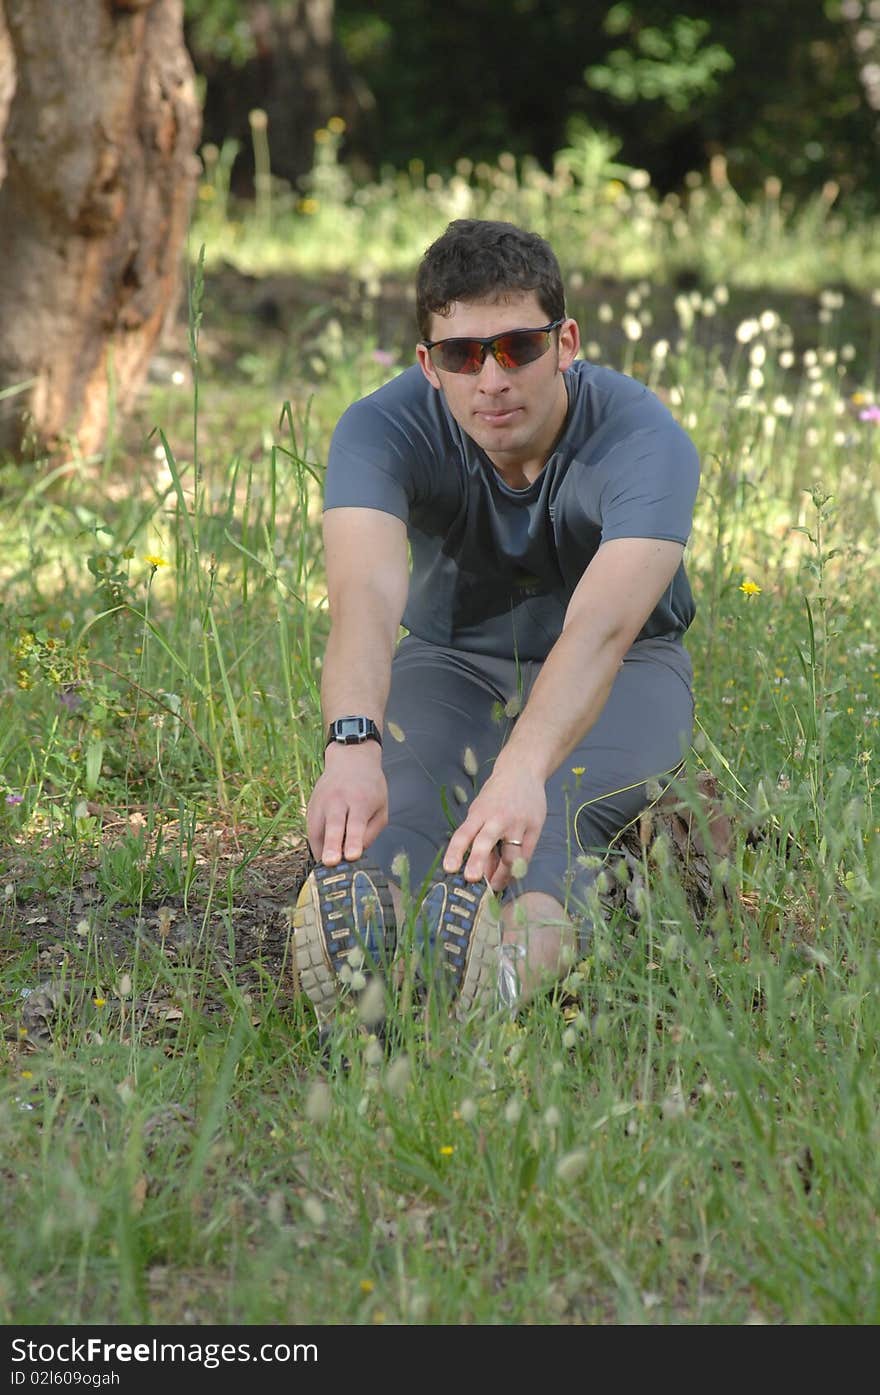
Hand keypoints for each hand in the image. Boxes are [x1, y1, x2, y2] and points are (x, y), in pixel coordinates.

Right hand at [306, 743, 387, 865]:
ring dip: (321, 850)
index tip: (352, 856)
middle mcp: (338, 800)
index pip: (356, 824)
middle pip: (333, 825)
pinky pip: (312, 831)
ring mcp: (321, 802)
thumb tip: (354, 855)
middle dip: (331, 845)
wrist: (350, 760)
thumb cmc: (370, 789)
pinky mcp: (310, 807)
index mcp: (360, 800)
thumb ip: (371, 832)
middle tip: (330, 863)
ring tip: (327, 865)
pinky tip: (325, 854)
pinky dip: (317, 845)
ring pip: (317, 830)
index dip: (353, 841)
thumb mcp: (381, 808)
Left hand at [443, 762, 546, 892]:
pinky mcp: (535, 828)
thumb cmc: (496, 796)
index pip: (463, 834)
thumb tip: (480, 872)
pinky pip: (526, 855)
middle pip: (486, 842)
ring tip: (495, 887)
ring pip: (510, 855)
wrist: (522, 771)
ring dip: (502, 875)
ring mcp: (518, 823)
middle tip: (472, 879)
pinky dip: (518, 868)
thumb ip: (478, 838)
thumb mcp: (481, 811)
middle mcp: (497, 818)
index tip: (450, 868)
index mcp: (479, 813)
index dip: (455, 851)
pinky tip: (511, 875)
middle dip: (478, 861)